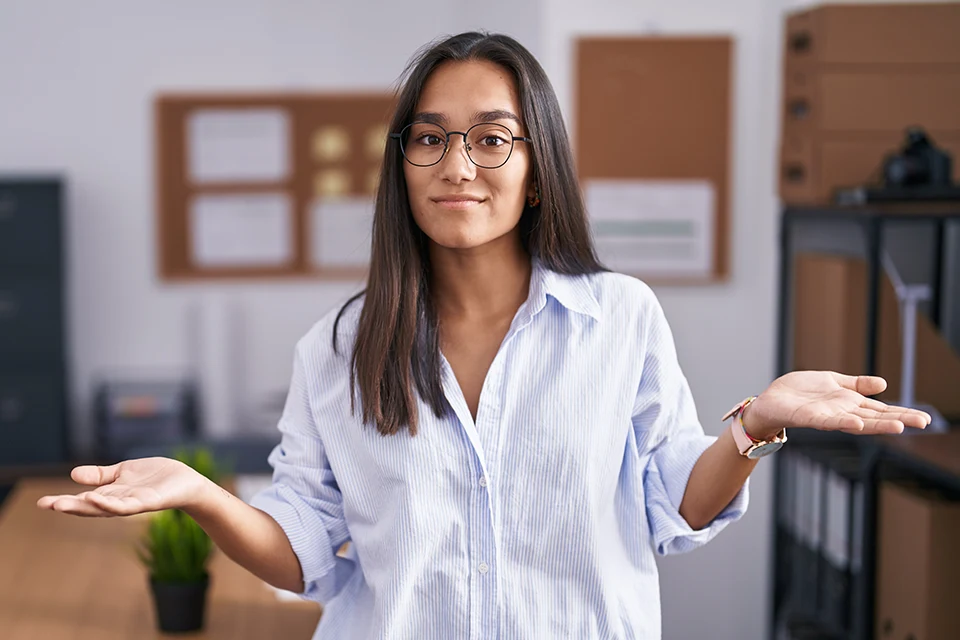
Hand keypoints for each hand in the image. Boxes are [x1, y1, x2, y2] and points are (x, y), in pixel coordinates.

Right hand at [36, 457, 211, 516]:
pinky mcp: (147, 503)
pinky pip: (126, 506)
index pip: (84, 500)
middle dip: (68, 506)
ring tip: (63, 503)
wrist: (187, 482)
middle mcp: (119, 502)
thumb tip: (72, 475)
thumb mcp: (123, 472)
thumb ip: (101, 475)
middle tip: (45, 505)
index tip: (42, 503)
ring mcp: (132, 504)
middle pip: (90, 507)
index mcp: (112, 495)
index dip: (64, 502)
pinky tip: (96, 497)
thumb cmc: (156, 478)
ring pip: (105, 508)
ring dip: (84, 506)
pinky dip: (110, 503)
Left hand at [742, 371, 931, 439]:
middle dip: (899, 420)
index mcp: (849, 404)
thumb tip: (884, 384)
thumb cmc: (799, 393)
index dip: (903, 412)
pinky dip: (843, 422)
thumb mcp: (832, 382)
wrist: (770, 401)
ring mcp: (828, 417)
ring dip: (877, 425)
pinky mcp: (810, 418)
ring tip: (899, 426)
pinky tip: (857, 423)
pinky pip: (829, 421)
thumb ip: (856, 384)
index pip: (881, 409)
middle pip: (875, 417)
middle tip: (924, 423)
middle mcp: (842, 413)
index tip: (926, 418)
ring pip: (857, 422)